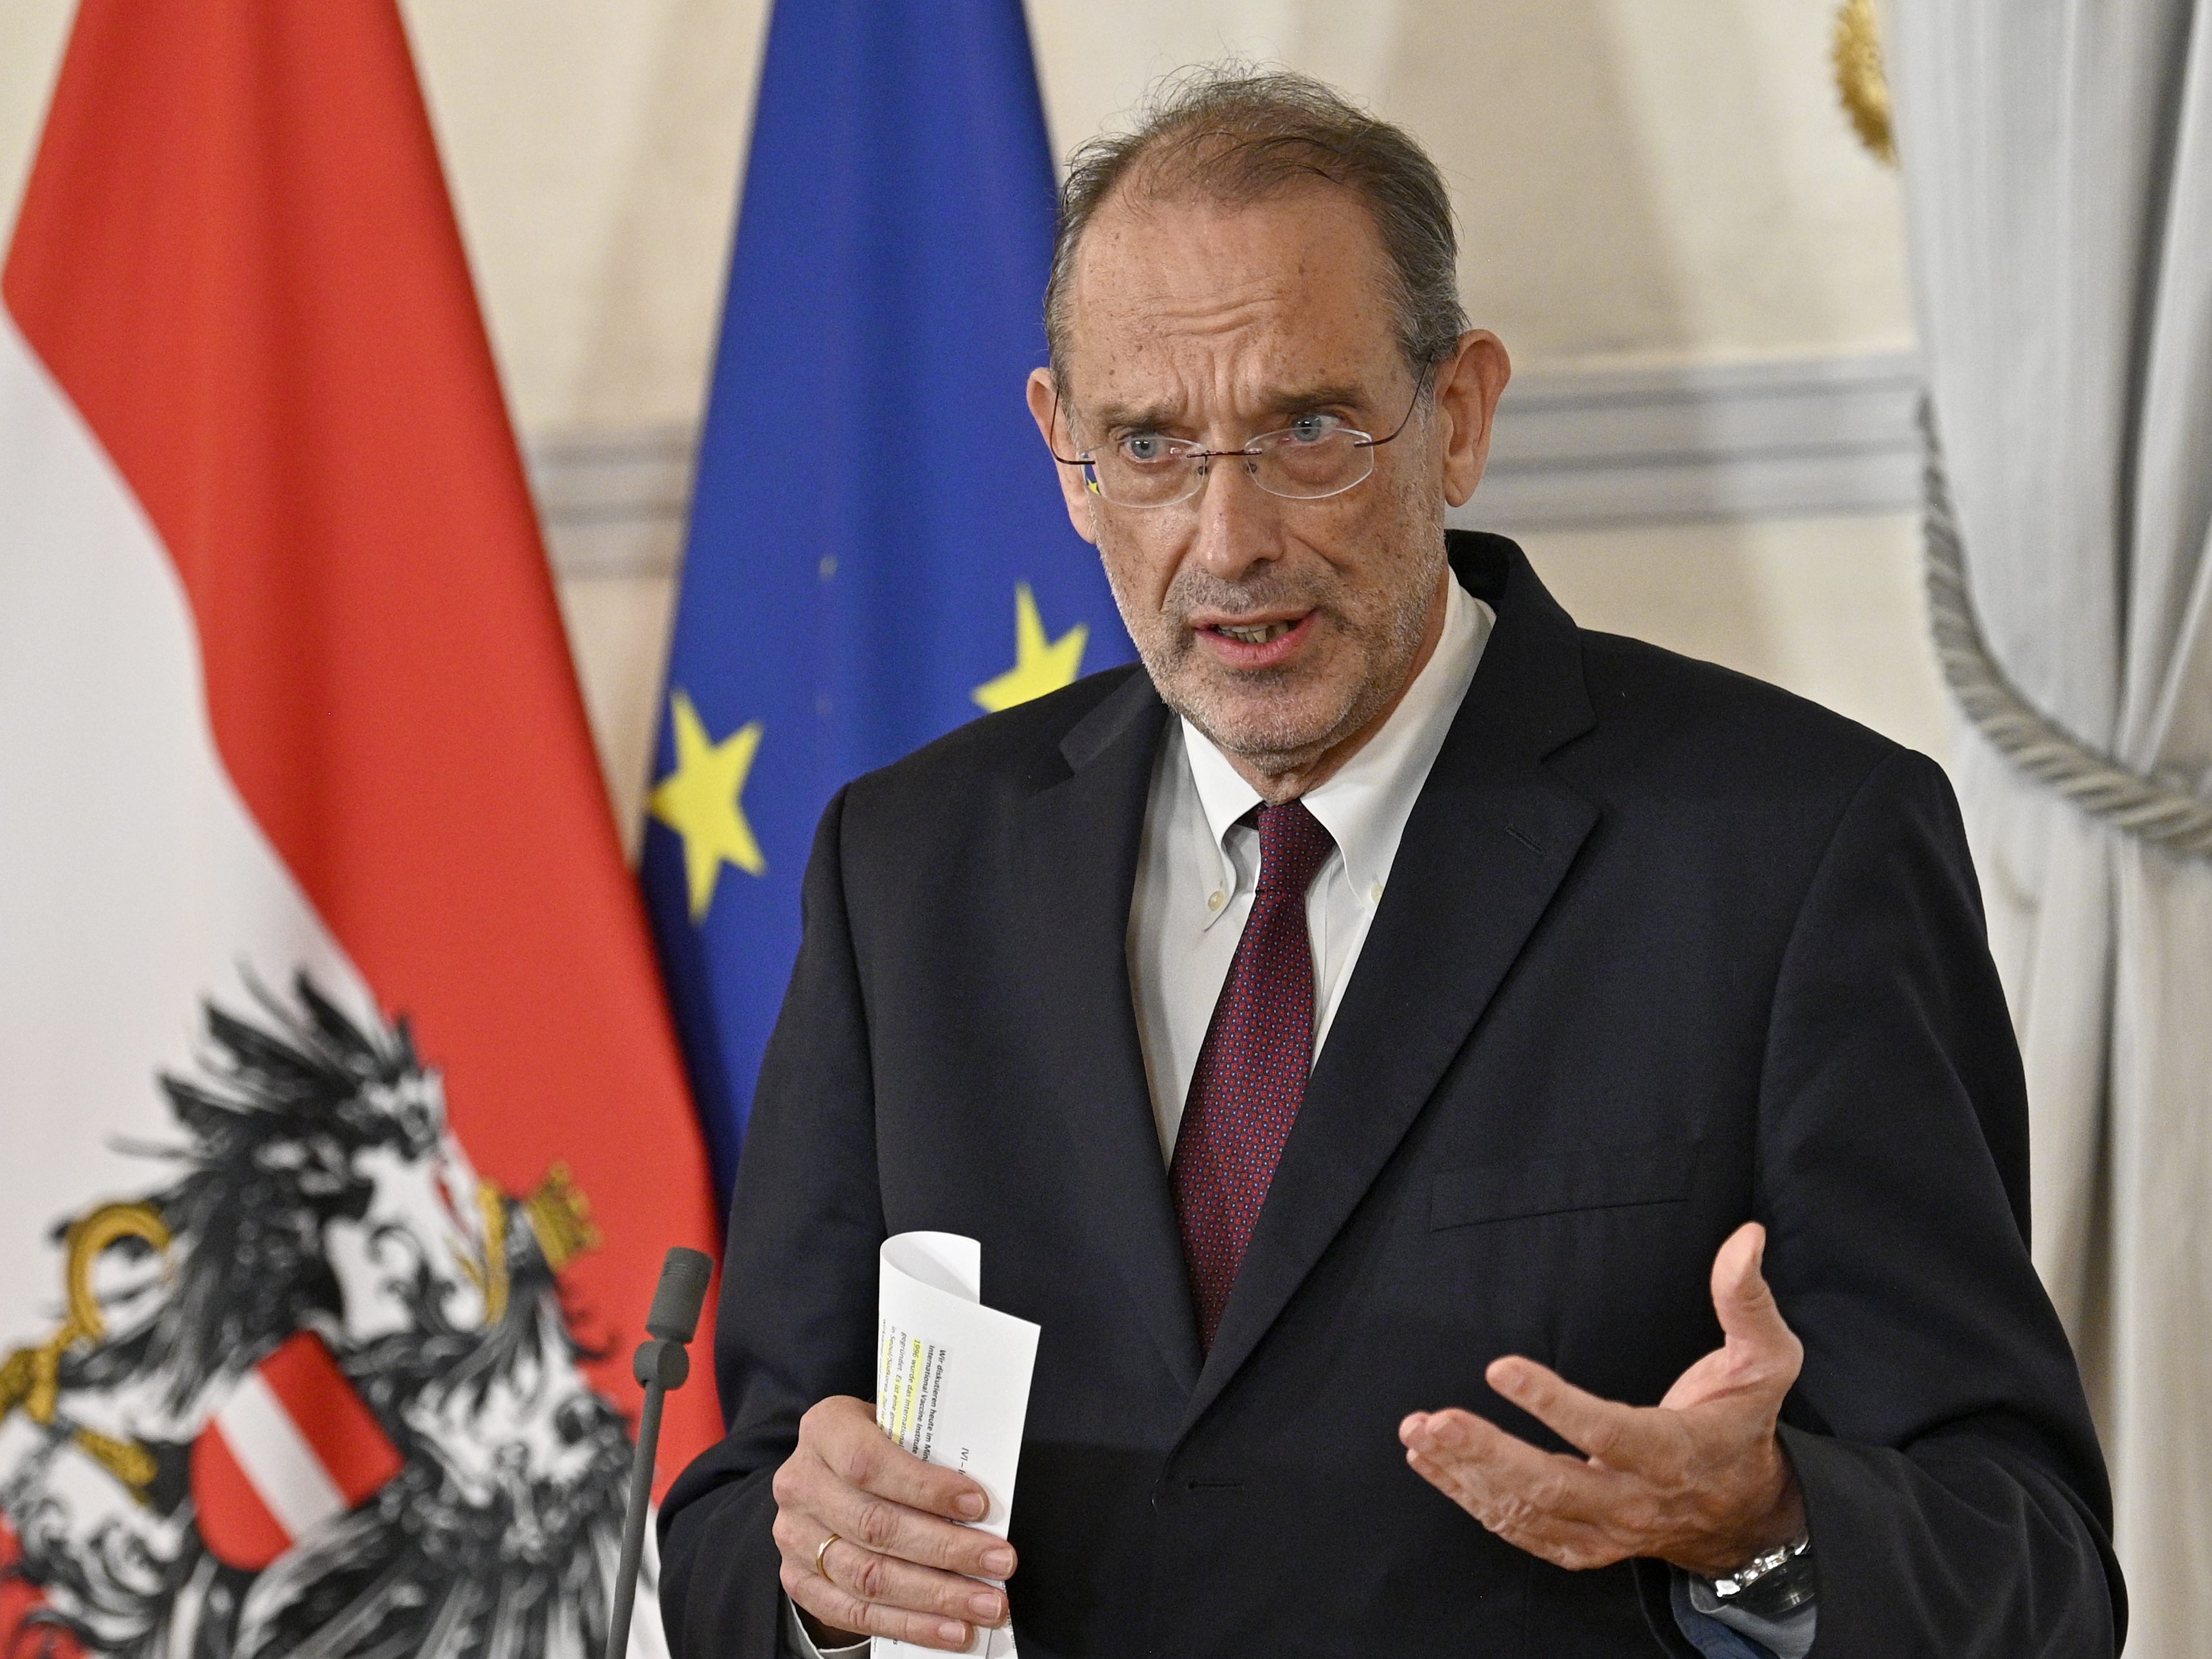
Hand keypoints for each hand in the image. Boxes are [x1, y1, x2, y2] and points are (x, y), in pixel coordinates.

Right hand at [772, 1395, 1015, 1650]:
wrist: (828, 1472)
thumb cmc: (877, 1445)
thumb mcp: (896, 1427)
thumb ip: (927, 1452)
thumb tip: (985, 1500)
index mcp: (825, 1430)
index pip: (870, 1463)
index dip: (925, 1488)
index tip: (979, 1505)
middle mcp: (801, 1484)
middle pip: (876, 1527)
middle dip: (947, 1549)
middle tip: (1000, 1562)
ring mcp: (794, 1536)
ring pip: (869, 1577)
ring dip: (936, 1597)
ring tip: (985, 1605)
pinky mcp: (798, 1579)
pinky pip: (856, 1613)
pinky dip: (910, 1625)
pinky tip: (951, 1630)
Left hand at [1399, 1221, 1805, 1577]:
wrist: (1744, 1513)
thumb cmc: (1742, 1422)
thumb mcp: (1765, 1363)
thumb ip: (1748, 1302)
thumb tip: (1745, 1236)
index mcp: (1673, 1453)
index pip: (1607, 1433)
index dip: (1552, 1404)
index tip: (1499, 1366)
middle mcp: (1635, 1501)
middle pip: (1553, 1487)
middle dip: (1488, 1454)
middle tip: (1435, 1418)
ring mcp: (1606, 1531)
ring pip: (1527, 1513)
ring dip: (1465, 1475)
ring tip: (1416, 1431)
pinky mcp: (1582, 1545)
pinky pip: (1519, 1530)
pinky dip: (1470, 1499)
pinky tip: (1430, 1463)